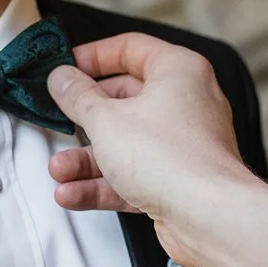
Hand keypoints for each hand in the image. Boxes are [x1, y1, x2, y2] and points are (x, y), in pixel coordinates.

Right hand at [47, 34, 267, 266]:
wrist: (209, 218)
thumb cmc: (171, 158)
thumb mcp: (106, 119)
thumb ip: (77, 96)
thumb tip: (62, 78)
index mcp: (178, 71)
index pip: (131, 49)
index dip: (93, 56)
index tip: (65, 67)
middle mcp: (185, 103)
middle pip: (124, 100)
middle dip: (84, 118)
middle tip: (58, 119)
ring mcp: (182, 144)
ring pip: (125, 143)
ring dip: (87, 159)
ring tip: (60, 169)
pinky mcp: (176, 181)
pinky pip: (133, 175)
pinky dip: (102, 184)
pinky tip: (72, 192)